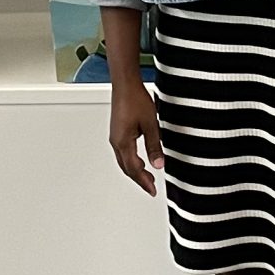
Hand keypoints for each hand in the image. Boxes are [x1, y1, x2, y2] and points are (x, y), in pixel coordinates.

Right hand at [110, 79, 163, 195]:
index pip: (134, 169)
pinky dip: (131, 161)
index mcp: (123, 142)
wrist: (125, 84)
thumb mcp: (151, 124)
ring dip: (134, 171)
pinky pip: (123, 152)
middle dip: (139, 179)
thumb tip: (158, 164)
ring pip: (123, 161)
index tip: (152, 190)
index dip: (144, 181)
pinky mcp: (117, 131)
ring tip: (146, 177)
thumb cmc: (135, 99)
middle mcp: (116, 141)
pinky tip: (139, 160)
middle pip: (127, 168)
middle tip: (150, 187)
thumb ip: (154, 146)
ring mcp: (115, 137)